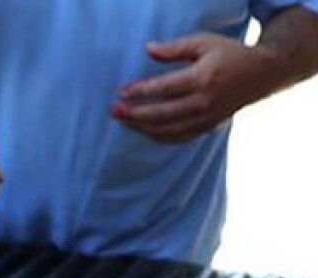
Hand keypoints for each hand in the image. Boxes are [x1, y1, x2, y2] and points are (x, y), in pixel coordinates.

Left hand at [113, 35, 285, 143]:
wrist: (261, 75)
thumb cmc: (228, 54)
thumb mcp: (204, 43)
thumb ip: (174, 48)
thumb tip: (147, 49)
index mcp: (202, 79)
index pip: (164, 89)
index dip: (140, 92)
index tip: (121, 92)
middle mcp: (204, 102)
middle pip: (161, 115)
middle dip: (134, 115)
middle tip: (113, 111)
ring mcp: (206, 118)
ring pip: (167, 131)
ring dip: (141, 128)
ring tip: (123, 121)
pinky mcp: (208, 127)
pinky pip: (177, 138)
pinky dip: (157, 136)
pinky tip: (142, 129)